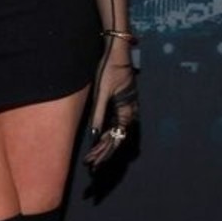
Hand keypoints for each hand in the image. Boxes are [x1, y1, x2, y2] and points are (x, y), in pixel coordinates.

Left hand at [83, 36, 139, 172]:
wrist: (117, 52)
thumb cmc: (109, 70)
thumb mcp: (102, 93)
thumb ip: (99, 114)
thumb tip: (94, 135)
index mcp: (127, 111)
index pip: (116, 139)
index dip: (103, 153)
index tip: (93, 164)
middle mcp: (130, 113)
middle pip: (117, 140)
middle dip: (103, 155)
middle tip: (91, 168)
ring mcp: (128, 109)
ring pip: (117, 134)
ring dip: (105, 147)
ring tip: (93, 160)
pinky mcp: (123, 105)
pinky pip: (116, 125)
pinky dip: (107, 136)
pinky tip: (99, 143)